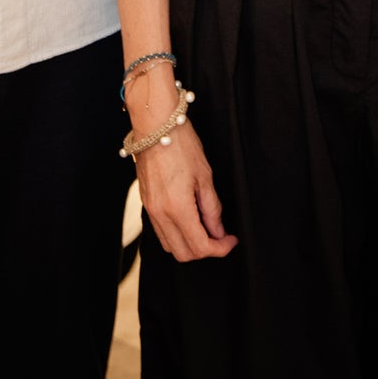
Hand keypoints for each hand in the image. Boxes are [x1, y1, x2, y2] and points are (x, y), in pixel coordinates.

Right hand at [128, 66, 236, 261]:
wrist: (156, 125)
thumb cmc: (182, 144)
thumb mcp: (205, 176)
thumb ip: (212, 209)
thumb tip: (219, 232)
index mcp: (177, 208)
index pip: (200, 246)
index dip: (220, 249)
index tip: (231, 241)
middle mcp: (160, 214)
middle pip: (183, 253)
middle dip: (205, 250)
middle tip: (221, 236)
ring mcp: (150, 210)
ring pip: (170, 245)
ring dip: (190, 244)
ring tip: (206, 227)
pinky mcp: (146, 203)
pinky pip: (161, 231)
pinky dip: (177, 234)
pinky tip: (190, 219)